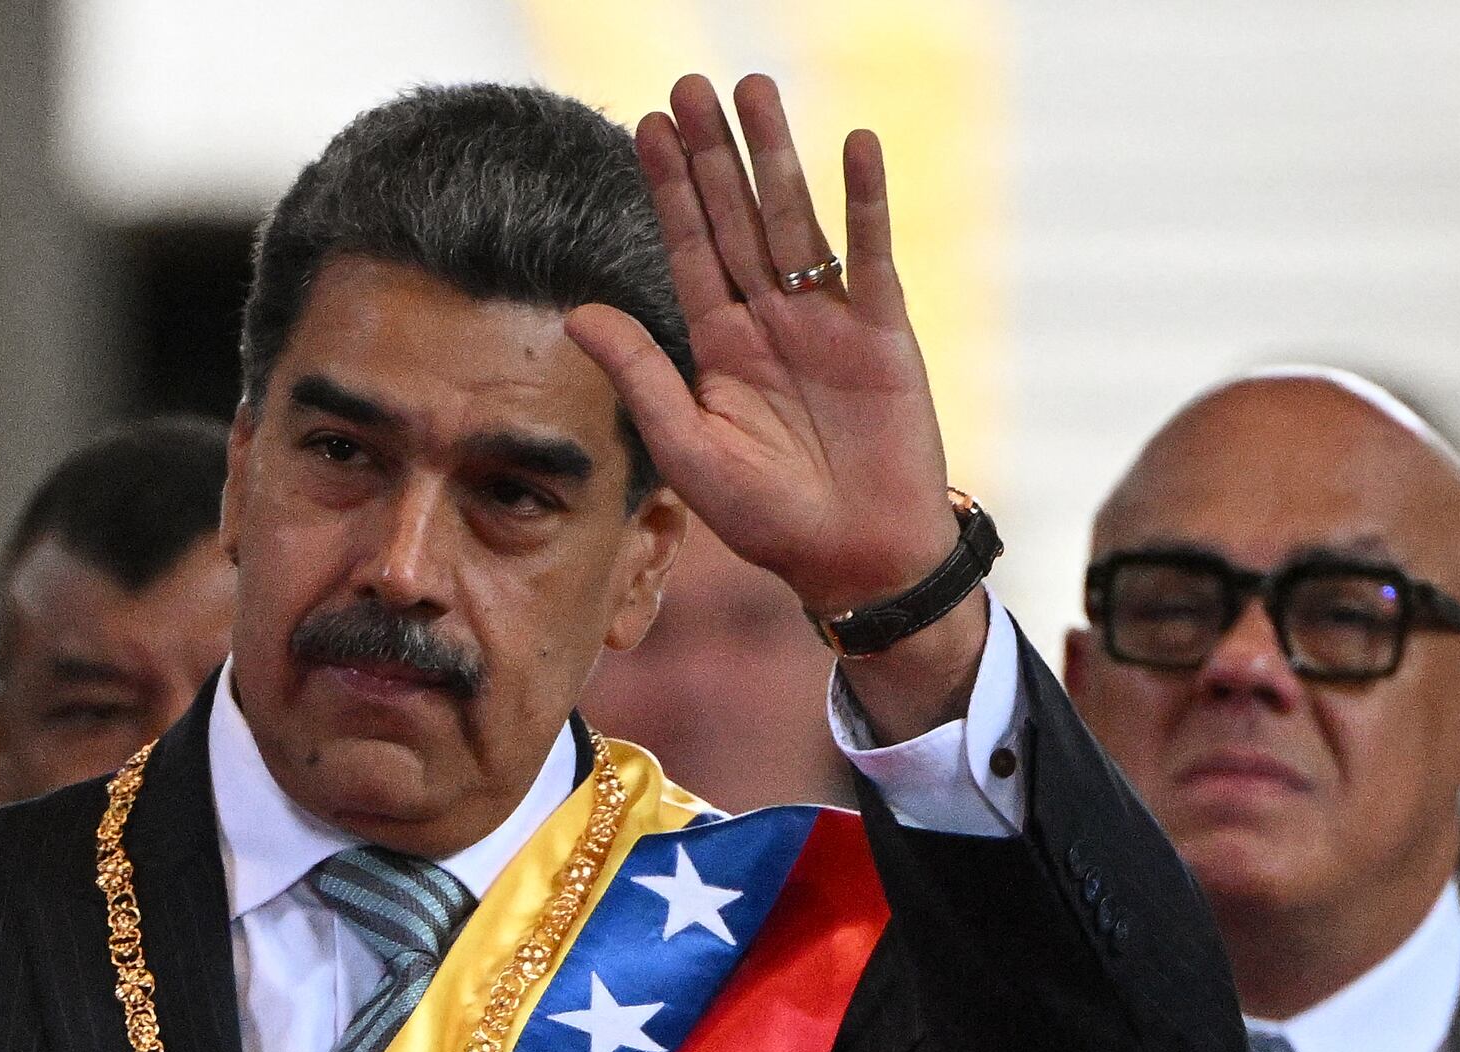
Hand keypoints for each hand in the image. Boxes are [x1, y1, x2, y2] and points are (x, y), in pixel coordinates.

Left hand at [567, 76, 990, 731]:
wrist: (854, 559)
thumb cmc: (769, 517)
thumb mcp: (689, 449)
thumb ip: (640, 377)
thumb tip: (576, 313)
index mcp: (719, 345)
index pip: (688, 248)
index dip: (668, 188)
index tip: (646, 126)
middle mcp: (770, 319)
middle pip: (737, 216)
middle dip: (714, 152)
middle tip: (691, 83)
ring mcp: (828, 319)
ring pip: (796, 219)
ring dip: (777, 155)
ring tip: (756, 89)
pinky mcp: (883, 331)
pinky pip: (872, 254)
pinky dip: (866, 201)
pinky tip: (855, 144)